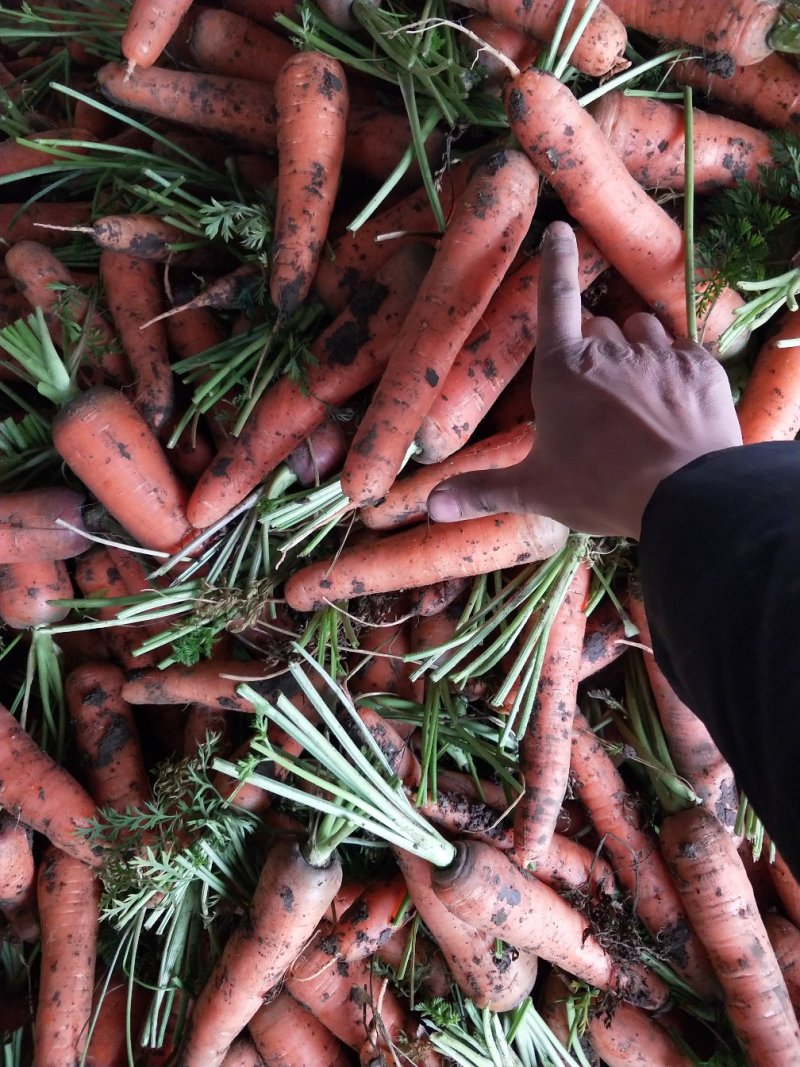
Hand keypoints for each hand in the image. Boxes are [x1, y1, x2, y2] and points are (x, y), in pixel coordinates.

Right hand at [426, 221, 742, 538]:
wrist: (684, 494)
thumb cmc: (600, 488)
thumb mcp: (535, 491)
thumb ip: (483, 491)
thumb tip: (432, 506)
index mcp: (562, 371)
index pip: (555, 299)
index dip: (555, 261)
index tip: (560, 229)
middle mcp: (608, 349)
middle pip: (599, 325)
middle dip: (596, 347)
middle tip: (598, 393)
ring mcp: (657, 354)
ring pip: (642, 329)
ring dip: (635, 348)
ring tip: (636, 392)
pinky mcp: (699, 366)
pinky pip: (683, 350)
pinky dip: (675, 367)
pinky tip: (673, 399)